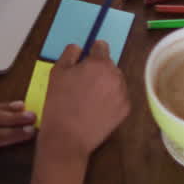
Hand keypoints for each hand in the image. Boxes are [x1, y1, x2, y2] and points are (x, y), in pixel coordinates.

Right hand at [39, 42, 128, 159]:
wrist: (67, 137)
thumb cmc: (59, 103)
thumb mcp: (57, 72)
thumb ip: (69, 54)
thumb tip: (79, 48)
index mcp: (99, 63)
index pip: (101, 46)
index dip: (91, 51)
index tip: (84, 61)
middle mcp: (115, 76)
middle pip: (109, 64)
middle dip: (98, 69)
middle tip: (83, 83)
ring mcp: (123, 94)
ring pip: (115, 80)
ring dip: (106, 83)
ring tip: (89, 97)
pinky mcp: (125, 110)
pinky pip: (119, 97)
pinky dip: (111, 99)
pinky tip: (96, 108)